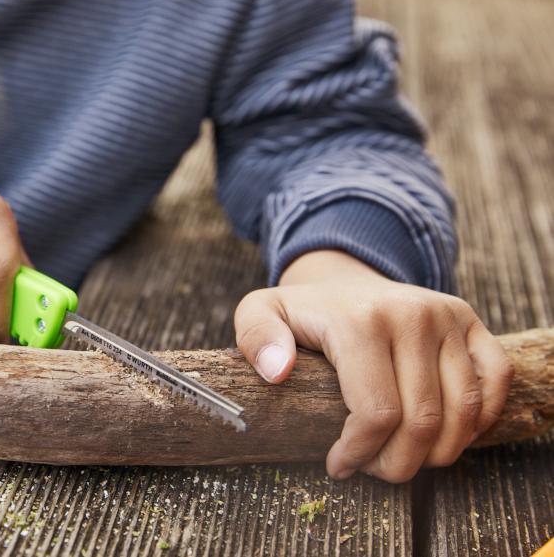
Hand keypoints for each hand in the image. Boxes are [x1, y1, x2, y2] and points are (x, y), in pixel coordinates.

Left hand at [233, 250, 512, 482]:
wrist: (343, 282)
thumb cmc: (303, 314)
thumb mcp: (259, 313)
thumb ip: (256, 338)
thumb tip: (277, 371)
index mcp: (358, 319)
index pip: (375, 413)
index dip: (359, 454)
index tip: (339, 465)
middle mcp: (410, 315)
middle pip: (421, 423)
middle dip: (396, 464)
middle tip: (373, 469)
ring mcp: (446, 317)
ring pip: (462, 413)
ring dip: (436, 454)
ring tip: (403, 457)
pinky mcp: (471, 322)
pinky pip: (495, 383)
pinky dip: (477, 422)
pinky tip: (444, 435)